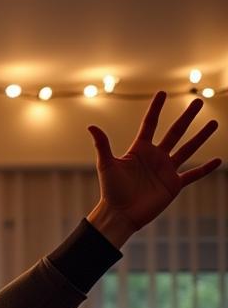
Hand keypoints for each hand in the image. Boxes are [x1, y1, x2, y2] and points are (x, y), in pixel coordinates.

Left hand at [87, 91, 220, 234]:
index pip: (150, 124)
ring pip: (188, 149)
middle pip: (175, 132)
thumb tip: (91, 126)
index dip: (156, 109)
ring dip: (201, 137)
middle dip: (187, 117)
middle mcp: (155, 157)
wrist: (120, 215)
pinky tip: (218, 160)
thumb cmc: (111, 191)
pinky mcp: (173, 185)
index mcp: (140, 150)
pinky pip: (193, 175)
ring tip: (214, 123)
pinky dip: (205, 168)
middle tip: (198, 102)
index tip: (162, 92)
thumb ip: (103, 145)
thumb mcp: (107, 165)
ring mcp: (166, 170)